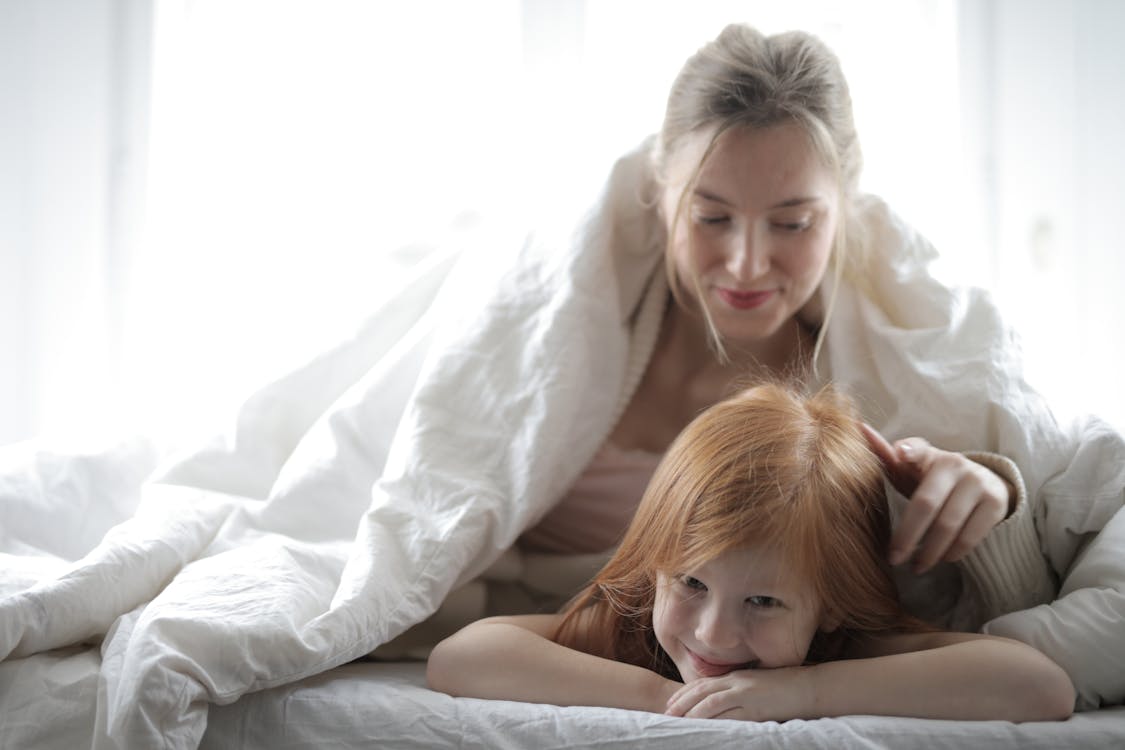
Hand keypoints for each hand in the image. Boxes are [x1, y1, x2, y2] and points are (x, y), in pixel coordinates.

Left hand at [664, 667, 811, 721]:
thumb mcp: (757, 684)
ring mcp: (747, 694)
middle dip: (682, 702)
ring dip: (693, 712)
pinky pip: (731, 714)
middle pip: (702, 691)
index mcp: (737, 676)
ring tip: (679, 721)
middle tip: (667, 713)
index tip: (671, 702)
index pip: (704, 683)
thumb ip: (740, 689)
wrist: (810, 687)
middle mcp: (738, 682)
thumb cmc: (786, 687)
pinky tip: (705, 727)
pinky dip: (716, 720)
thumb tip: (725, 701)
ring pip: (712, 702)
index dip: (685, 693)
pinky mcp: (757, 707)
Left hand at [861, 424, 1012, 572]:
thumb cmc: (933, 478)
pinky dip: (954, 552)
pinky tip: (942, 559)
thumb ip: (886, 455)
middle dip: (907, 536)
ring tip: (916, 566)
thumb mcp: (911, 468)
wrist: (984, 483)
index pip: (918, 450)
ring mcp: (979, 483)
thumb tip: (858, 427)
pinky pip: (971, 536)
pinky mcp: (996, 503)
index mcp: (930, 455)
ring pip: (949, 525)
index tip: (900, 454)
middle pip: (926, 504)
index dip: (909, 452)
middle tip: (894, 559)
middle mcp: (956, 465)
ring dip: (930, 552)